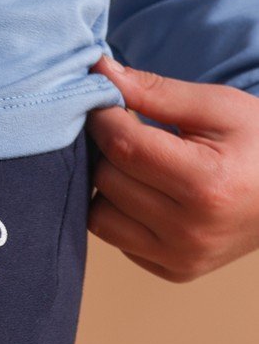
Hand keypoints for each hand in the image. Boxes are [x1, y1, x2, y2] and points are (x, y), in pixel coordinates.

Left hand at [86, 55, 258, 281]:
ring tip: (140, 166)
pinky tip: (150, 196)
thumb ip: (156, 91)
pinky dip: (121, 215)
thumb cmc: (257, 143)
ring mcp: (180, 257)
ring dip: (109, 186)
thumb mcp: (218, 107)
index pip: (125, 147)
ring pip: (100, 215)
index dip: (103, 119)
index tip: (103, 103)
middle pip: (107, 181)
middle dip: (109, 150)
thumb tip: (100, 72)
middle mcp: (189, 230)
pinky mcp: (172, 271)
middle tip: (129, 132)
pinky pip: (115, 239)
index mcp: (206, 183)